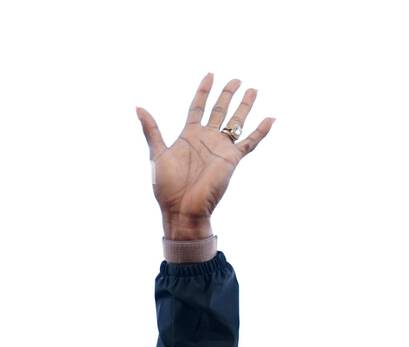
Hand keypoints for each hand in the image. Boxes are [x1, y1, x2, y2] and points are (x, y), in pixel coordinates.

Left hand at [136, 72, 274, 238]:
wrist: (182, 209)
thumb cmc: (167, 186)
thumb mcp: (156, 154)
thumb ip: (151, 130)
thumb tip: (138, 107)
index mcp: (189, 136)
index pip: (198, 107)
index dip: (203, 91)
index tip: (210, 75)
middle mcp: (206, 139)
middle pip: (219, 110)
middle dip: (227, 94)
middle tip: (236, 80)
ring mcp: (220, 147)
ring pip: (236, 121)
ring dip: (244, 106)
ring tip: (253, 90)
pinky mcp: (232, 158)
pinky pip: (250, 142)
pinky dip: (261, 131)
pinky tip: (271, 118)